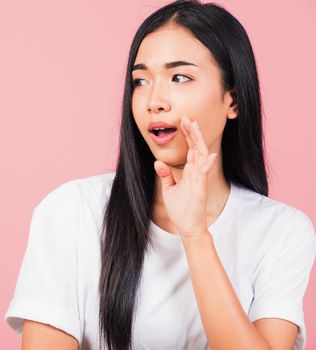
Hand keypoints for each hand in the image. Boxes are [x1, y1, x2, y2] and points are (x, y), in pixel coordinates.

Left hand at [153, 115, 217, 238]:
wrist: (187, 227)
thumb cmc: (181, 209)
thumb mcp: (169, 189)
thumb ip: (165, 175)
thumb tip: (157, 162)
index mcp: (190, 172)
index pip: (190, 149)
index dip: (188, 135)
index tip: (183, 121)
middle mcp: (197, 173)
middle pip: (197, 148)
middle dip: (193, 133)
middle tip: (187, 118)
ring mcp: (200, 180)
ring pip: (201, 157)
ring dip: (199, 142)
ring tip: (195, 127)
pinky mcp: (200, 190)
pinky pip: (204, 175)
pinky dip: (207, 165)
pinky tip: (209, 155)